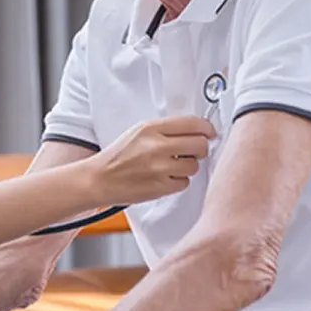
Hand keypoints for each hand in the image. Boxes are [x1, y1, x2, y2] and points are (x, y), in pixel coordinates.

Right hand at [95, 116, 214, 203]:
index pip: (192, 123)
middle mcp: (157, 146)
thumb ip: (165, 130)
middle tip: (193, 151)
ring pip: (194, 165)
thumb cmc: (118, 156)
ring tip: (172, 166)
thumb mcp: (138, 132)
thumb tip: (195, 130)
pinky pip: (185, 182)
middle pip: (200, 144)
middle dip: (200, 148)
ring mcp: (160, 168)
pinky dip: (178, 181)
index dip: (206, 128)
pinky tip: (164, 177)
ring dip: (188, 166)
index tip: (209, 132)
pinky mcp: (161, 187)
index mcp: (151, 128)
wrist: (100, 179)